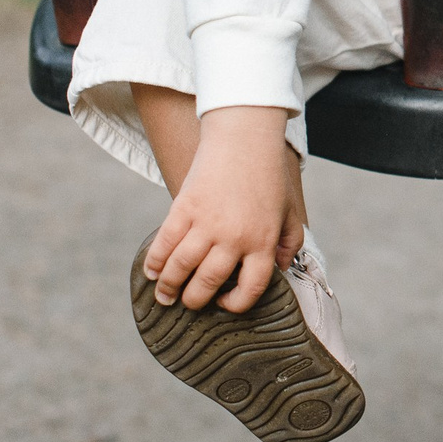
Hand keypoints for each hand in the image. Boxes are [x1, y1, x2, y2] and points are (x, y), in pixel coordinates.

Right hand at [142, 105, 303, 314]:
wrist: (244, 137)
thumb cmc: (268, 175)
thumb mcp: (289, 210)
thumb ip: (290, 242)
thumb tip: (282, 269)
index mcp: (262, 241)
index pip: (250, 288)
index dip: (235, 304)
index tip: (225, 303)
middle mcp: (234, 237)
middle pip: (208, 282)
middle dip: (195, 300)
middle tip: (189, 303)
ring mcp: (207, 223)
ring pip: (181, 267)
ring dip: (169, 287)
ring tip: (165, 297)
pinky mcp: (184, 207)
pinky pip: (165, 243)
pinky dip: (155, 262)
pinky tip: (152, 273)